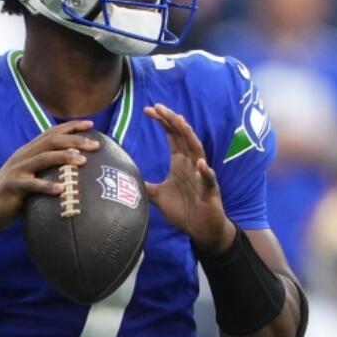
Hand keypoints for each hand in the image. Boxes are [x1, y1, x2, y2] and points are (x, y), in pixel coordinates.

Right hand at [0, 120, 99, 230]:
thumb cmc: (15, 193)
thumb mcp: (31, 176)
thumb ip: (48, 169)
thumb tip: (76, 168)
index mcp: (29, 151)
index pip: (52, 132)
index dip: (71, 127)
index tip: (91, 124)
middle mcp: (24, 156)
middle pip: (51, 141)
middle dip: (74, 139)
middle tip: (95, 144)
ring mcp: (17, 170)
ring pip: (43, 158)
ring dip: (64, 157)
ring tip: (83, 160)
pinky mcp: (13, 186)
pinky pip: (32, 185)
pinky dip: (47, 186)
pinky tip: (61, 190)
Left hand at [144, 103, 234, 256]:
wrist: (201, 230)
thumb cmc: (184, 210)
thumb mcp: (158, 195)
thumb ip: (146, 185)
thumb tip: (126, 178)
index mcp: (180, 162)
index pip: (172, 136)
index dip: (163, 122)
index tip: (149, 110)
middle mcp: (191, 164)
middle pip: (183, 137)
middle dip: (171, 121)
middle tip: (158, 107)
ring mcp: (201, 176)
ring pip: (197, 150)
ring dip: (189, 136)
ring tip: (180, 122)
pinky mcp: (210, 191)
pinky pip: (208, 179)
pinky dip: (204, 171)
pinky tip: (200, 163)